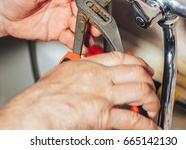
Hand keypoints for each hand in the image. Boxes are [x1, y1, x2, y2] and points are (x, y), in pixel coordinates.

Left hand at [0, 0, 98, 50]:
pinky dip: (77, 44)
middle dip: (92, 22)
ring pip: (80, 27)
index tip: (97, 11)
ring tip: (89, 42)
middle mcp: (65, 3)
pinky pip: (70, 38)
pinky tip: (80, 48)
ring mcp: (62, 18)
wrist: (1, 15)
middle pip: (85, 13)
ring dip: (86, 34)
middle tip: (95, 30)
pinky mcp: (57, 32)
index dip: (91, 3)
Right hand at [0, 52, 159, 129]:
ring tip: (153, 108)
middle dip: (149, 81)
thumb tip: (85, 73)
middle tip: (151, 88)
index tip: (143, 68)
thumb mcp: (60, 75)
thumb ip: (77, 72)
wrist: (32, 115)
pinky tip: (149, 127)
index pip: (121, 57)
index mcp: (88, 66)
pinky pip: (132, 119)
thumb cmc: (40, 99)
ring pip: (140, 91)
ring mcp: (103, 96)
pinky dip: (146, 125)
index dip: (138, 62)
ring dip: (152, 101)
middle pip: (136, 72)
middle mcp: (99, 78)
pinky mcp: (103, 116)